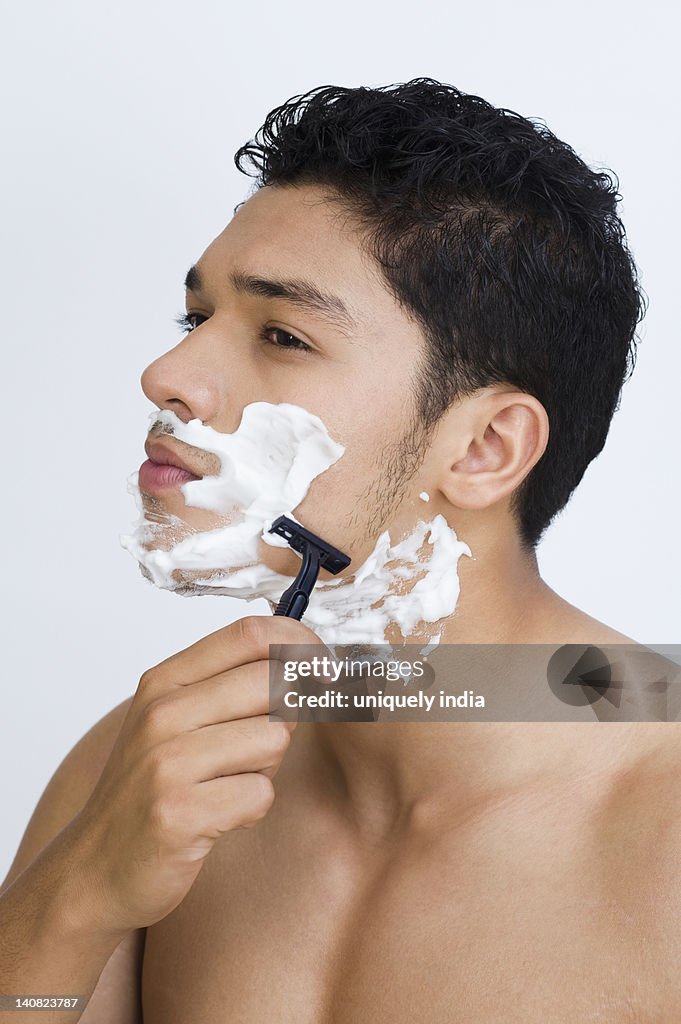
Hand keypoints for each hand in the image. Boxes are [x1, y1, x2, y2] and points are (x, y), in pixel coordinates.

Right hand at [68, 614, 321, 932]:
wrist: (94, 868)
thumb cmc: (150, 790)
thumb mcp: (177, 722)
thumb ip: (232, 685)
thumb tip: (309, 662)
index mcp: (164, 681)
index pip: (250, 634)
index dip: (302, 644)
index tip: (326, 668)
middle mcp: (162, 713)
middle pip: (271, 681)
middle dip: (288, 715)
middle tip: (257, 749)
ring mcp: (167, 762)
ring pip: (274, 739)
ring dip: (265, 769)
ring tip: (225, 785)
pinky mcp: (179, 812)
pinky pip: (260, 794)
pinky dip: (250, 809)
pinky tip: (217, 817)